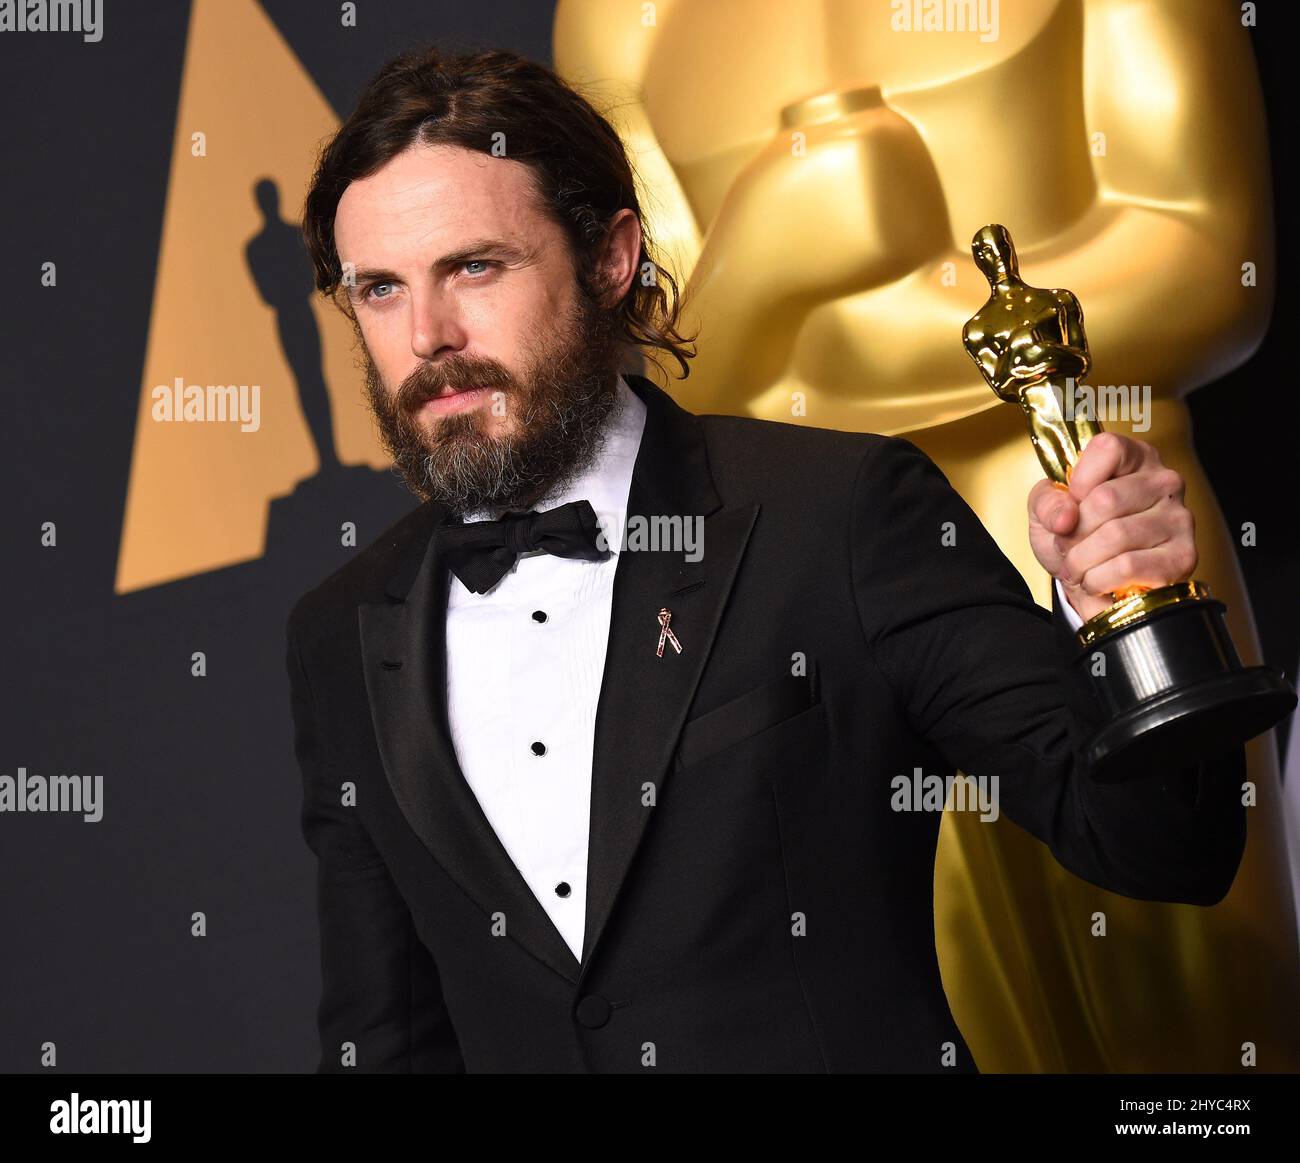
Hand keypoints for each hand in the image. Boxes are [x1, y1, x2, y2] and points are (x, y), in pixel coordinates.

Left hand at [1027, 432, 1196, 621]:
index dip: (1078, 481)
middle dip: (1072, 533)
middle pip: (1105, 500)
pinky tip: (1096, 581)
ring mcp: (1179, 518)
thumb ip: (1047, 502)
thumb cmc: (1074, 535)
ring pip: (1115, 536)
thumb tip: (1064, 518)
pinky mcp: (1183, 556)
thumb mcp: (1047, 510)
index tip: (1071, 503)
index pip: (1108, 448)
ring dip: (1081, 561)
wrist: (1089, 584)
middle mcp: (1164, 482)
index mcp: (1134, 457)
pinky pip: (1128, 567)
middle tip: (1066, 547)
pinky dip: (1098, 580)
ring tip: (1078, 567)